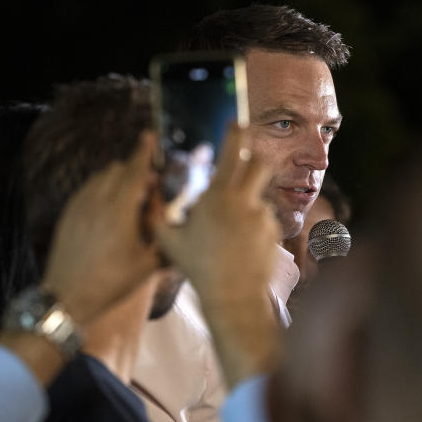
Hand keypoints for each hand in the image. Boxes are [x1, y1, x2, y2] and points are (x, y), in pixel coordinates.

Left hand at [40, 131, 162, 325]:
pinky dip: (103, 188)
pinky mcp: (69, 214)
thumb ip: (165, 238)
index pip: (134, 170)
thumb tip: (176, 219)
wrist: (67, 298)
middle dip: (135, 170)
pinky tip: (111, 207)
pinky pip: (88, 189)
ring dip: (118, 178)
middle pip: (118, 169)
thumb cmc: (112, 282)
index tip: (150, 136)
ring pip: (102, 177)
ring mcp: (79, 206)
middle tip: (150, 184)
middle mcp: (97, 201)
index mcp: (119, 211)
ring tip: (131, 197)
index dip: (144, 151)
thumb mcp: (148, 265)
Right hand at [155, 126, 282, 384]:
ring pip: (260, 197)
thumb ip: (156, 213)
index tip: (236, 123)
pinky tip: (242, 246)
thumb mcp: (169, 240)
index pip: (233, 152)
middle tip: (242, 168)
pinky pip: (265, 220)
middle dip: (254, 160)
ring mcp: (263, 217)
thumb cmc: (198, 268)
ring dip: (249, 204)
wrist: (233, 298)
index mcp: (219, 197)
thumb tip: (146, 191)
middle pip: (260, 164)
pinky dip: (255, 226)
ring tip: (232, 230)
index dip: (236, 133)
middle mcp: (246, 201)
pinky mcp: (275, 232)